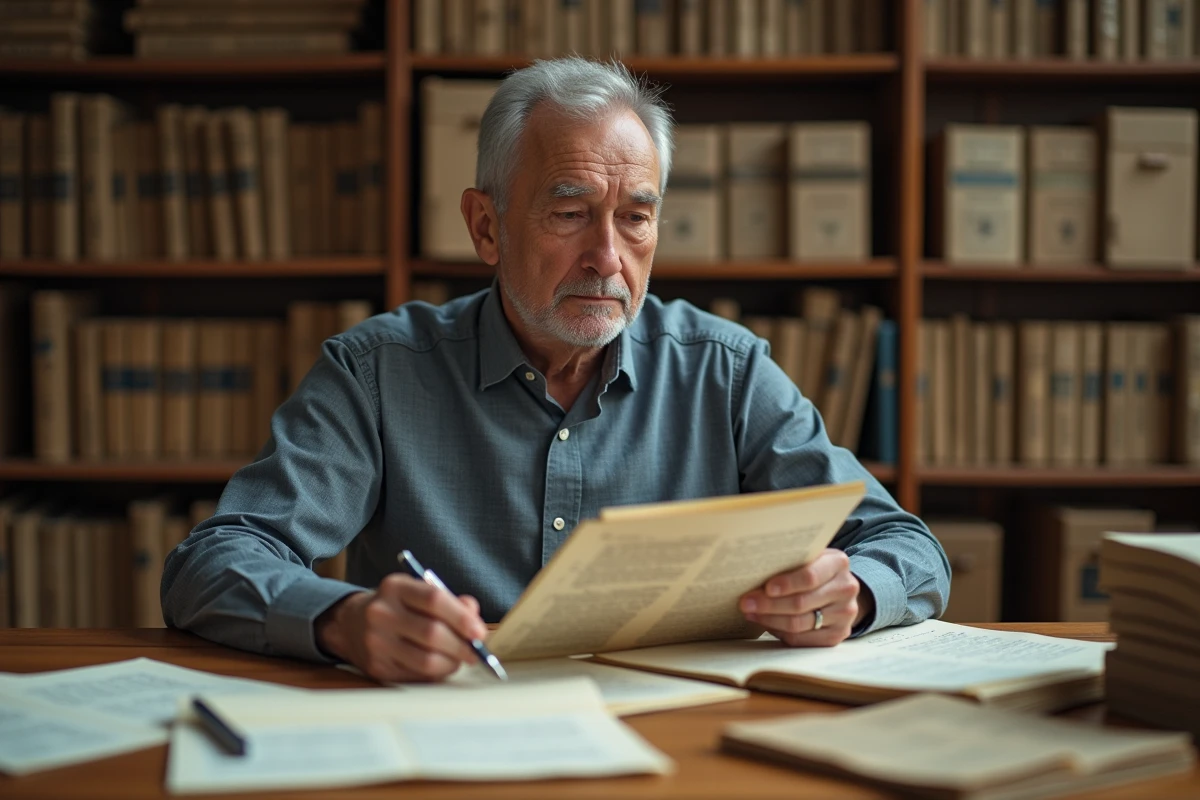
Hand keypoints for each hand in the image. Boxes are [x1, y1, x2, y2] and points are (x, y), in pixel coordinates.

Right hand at [315, 574, 487, 681]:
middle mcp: (382, 613)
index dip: (461, 618)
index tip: (479, 632)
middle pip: (432, 633)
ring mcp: (376, 642)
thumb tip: (474, 617)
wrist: (351, 624)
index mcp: (395, 587)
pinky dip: (436, 673)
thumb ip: (450, 601)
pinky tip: (440, 666)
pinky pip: (416, 675)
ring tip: (459, 659)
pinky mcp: (376, 667)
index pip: (434, 600)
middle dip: (461, 646)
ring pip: (425, 660)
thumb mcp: (418, 592)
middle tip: (476, 652)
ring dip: (451, 663)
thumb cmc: (397, 607)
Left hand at [738, 549, 868, 646]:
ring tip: (751, 613)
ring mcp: (844, 614)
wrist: (839, 589)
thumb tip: (752, 572)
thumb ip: (789, 562)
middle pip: (801, 603)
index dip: (786, 584)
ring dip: (770, 619)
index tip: (766, 588)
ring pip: (799, 624)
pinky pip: (802, 639)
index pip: (810, 576)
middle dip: (769, 604)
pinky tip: (766, 623)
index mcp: (838, 563)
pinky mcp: (837, 635)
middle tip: (746, 603)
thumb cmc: (813, 569)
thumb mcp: (807, 558)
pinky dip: (780, 632)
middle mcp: (846, 589)